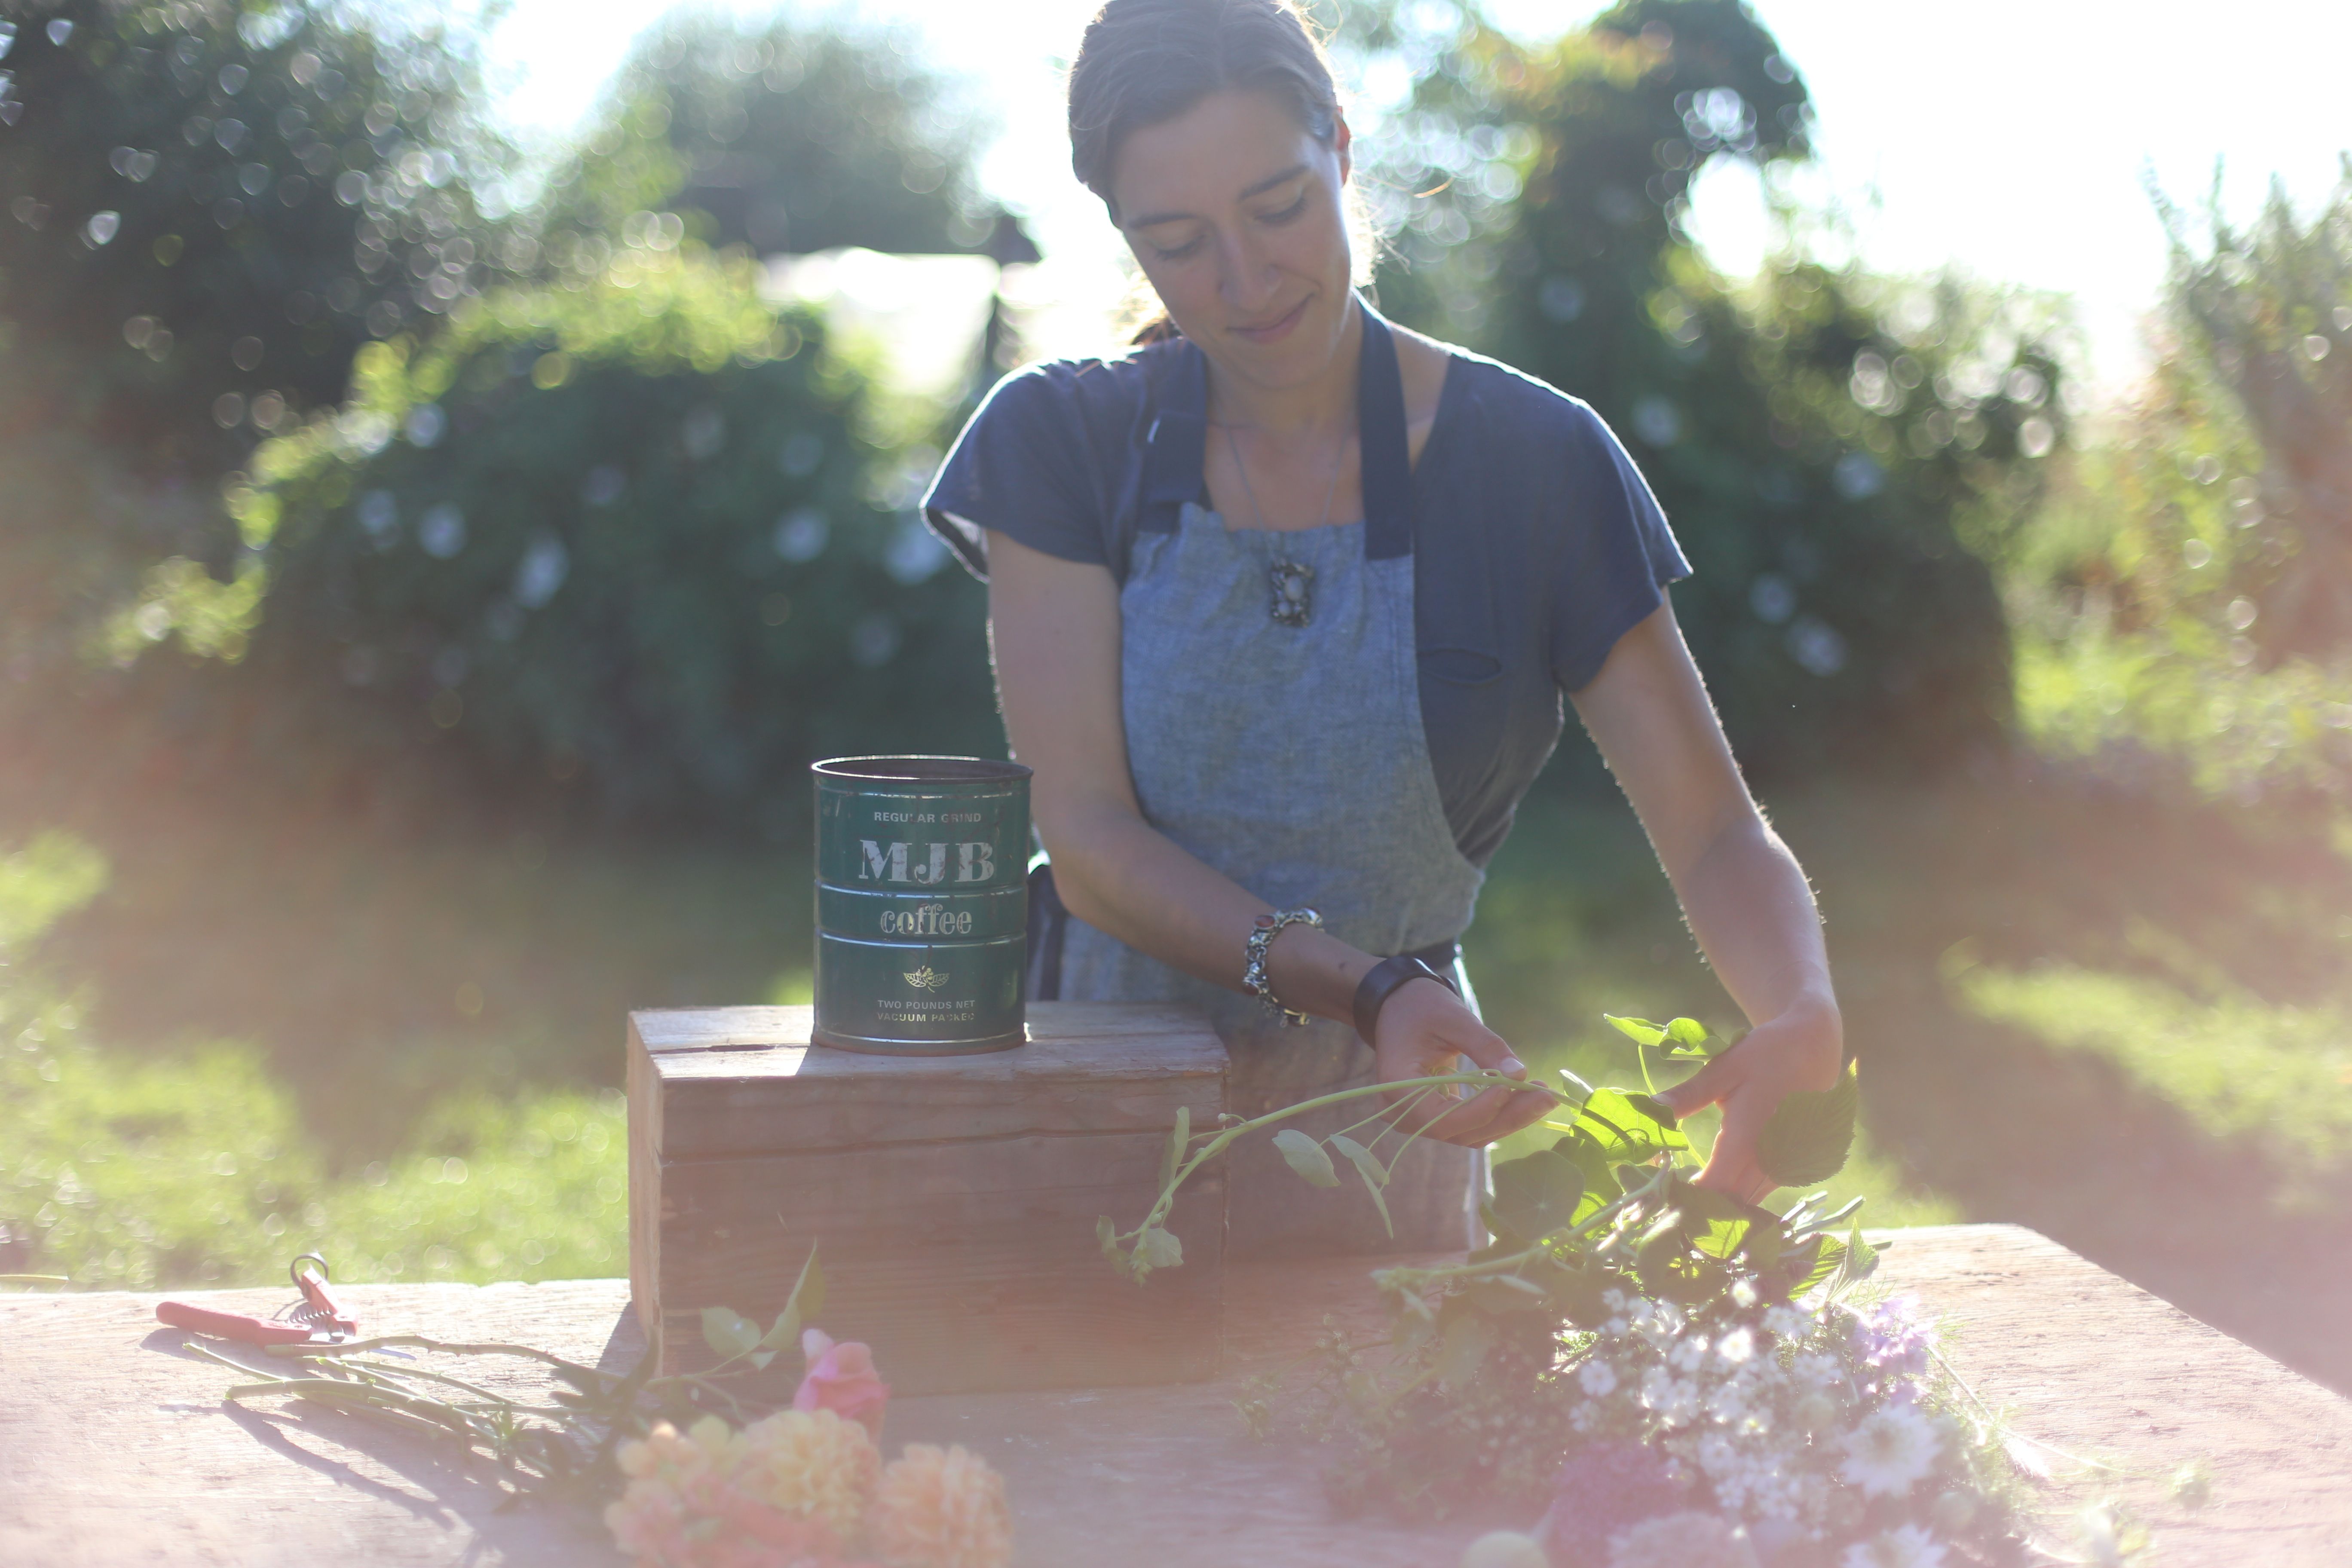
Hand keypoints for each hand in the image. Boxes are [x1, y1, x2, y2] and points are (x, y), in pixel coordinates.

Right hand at [1370, 979, 1555, 1147]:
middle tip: (1546, 1096)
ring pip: (1470, 1134)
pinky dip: (1499, 1115)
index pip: (1443, 1117)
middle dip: (1507, 1116)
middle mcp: (1403, 1112)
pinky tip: (1525, 1098)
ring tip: (1543, 1097)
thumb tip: (1520, 1073)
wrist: (1399, 1006)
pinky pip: (1469, 1126)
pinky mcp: (1435, 1116)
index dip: (1482, 1108)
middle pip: (1462, 1131)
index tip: (1515, 1085)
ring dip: (1509, 1119)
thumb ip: (1486, 1047)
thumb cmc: (1421, 1006)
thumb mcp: (1455, 1019)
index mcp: (1398, 1086)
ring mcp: (1418, 1119)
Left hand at [1654, 994, 1843, 1203]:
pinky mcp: (1792, 1167)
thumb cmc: (1767, 1055)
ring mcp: (1786, 1167)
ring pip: (1748, 1202)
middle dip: (1701, 1208)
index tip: (1662, 1196)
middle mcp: (1771, 1161)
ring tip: (1688, 1197)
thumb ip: (1690, 1095)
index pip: (1715, 1189)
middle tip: (1669, 1201)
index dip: (1688, 1200)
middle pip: (1731, 1204)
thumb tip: (1652, 1108)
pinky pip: (1761, 1192)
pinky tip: (1716, 1186)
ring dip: (1721, 1204)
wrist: (1815, 1049)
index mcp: (1748, 1139)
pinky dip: (1738, 1194)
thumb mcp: (1725, 1068)